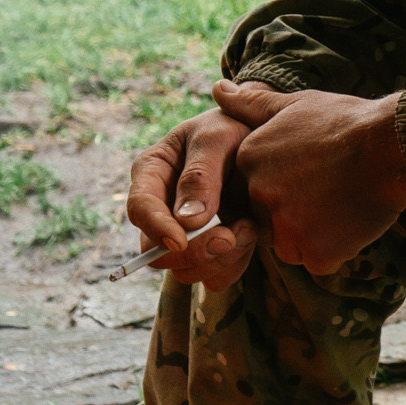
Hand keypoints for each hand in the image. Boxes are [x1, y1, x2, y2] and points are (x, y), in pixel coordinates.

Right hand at [124, 109, 257, 287]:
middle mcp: (162, 208)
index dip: (156, 229)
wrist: (266, 138)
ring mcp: (185, 233)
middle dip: (195, 251)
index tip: (180, 241)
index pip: (139, 209)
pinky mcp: (210, 251)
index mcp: (152, 173)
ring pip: (187, 271)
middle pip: (159, 252)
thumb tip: (185, 220)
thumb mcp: (217, 137)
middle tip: (231, 236)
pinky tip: (250, 233)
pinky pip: (214, 277)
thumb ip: (200, 175)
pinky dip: (235, 264)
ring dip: (220, 259)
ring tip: (248, 226)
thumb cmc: (235, 127)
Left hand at [212, 80, 405, 274]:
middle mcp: (260, 196)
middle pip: (267, 221)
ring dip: (311, 235)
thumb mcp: (296, 104)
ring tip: (340, 204)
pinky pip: (318, 261)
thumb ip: (252, 104)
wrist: (391, 147)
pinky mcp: (315, 253)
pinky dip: (335, 249)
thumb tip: (218, 89)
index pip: (248, 190)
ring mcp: (286, 228)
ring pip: (290, 245)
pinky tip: (352, 221)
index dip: (277, 188)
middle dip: (291, 214)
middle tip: (326, 191)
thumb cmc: (347, 122)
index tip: (304, 176)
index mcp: (250, 160)